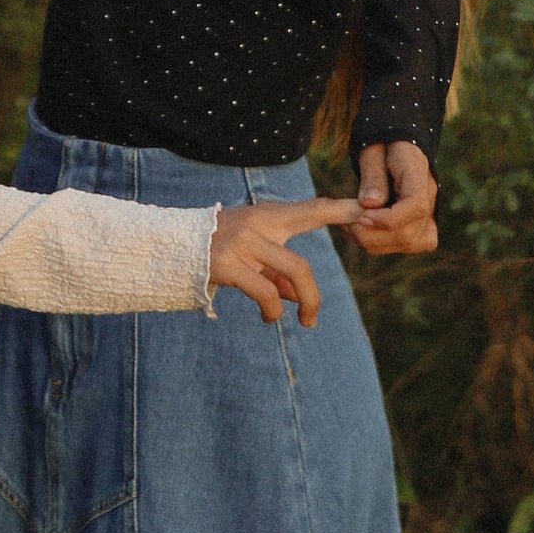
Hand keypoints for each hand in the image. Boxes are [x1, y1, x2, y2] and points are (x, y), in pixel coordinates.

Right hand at [208, 195, 361, 325]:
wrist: (166, 247)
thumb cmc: (212, 251)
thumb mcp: (248, 253)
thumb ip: (274, 270)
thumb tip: (297, 299)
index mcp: (265, 217)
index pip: (310, 210)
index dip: (341, 212)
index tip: (367, 212)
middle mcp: (256, 225)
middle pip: (301, 264)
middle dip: (313, 296)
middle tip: (312, 318)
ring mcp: (241, 243)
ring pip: (291, 276)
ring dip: (302, 304)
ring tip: (302, 321)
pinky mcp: (227, 263)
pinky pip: (264, 293)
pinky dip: (271, 309)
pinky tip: (267, 316)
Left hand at [349, 142, 437, 255]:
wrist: (396, 144)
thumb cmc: (382, 144)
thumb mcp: (372, 151)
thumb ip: (372, 176)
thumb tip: (369, 204)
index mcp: (419, 173)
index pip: (416, 206)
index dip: (388, 219)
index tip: (361, 216)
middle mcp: (430, 196)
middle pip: (411, 233)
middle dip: (374, 235)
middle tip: (346, 222)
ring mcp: (428, 212)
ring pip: (409, 243)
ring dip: (374, 242)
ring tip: (349, 226)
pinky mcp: (421, 224)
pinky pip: (409, 244)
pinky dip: (383, 244)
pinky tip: (362, 231)